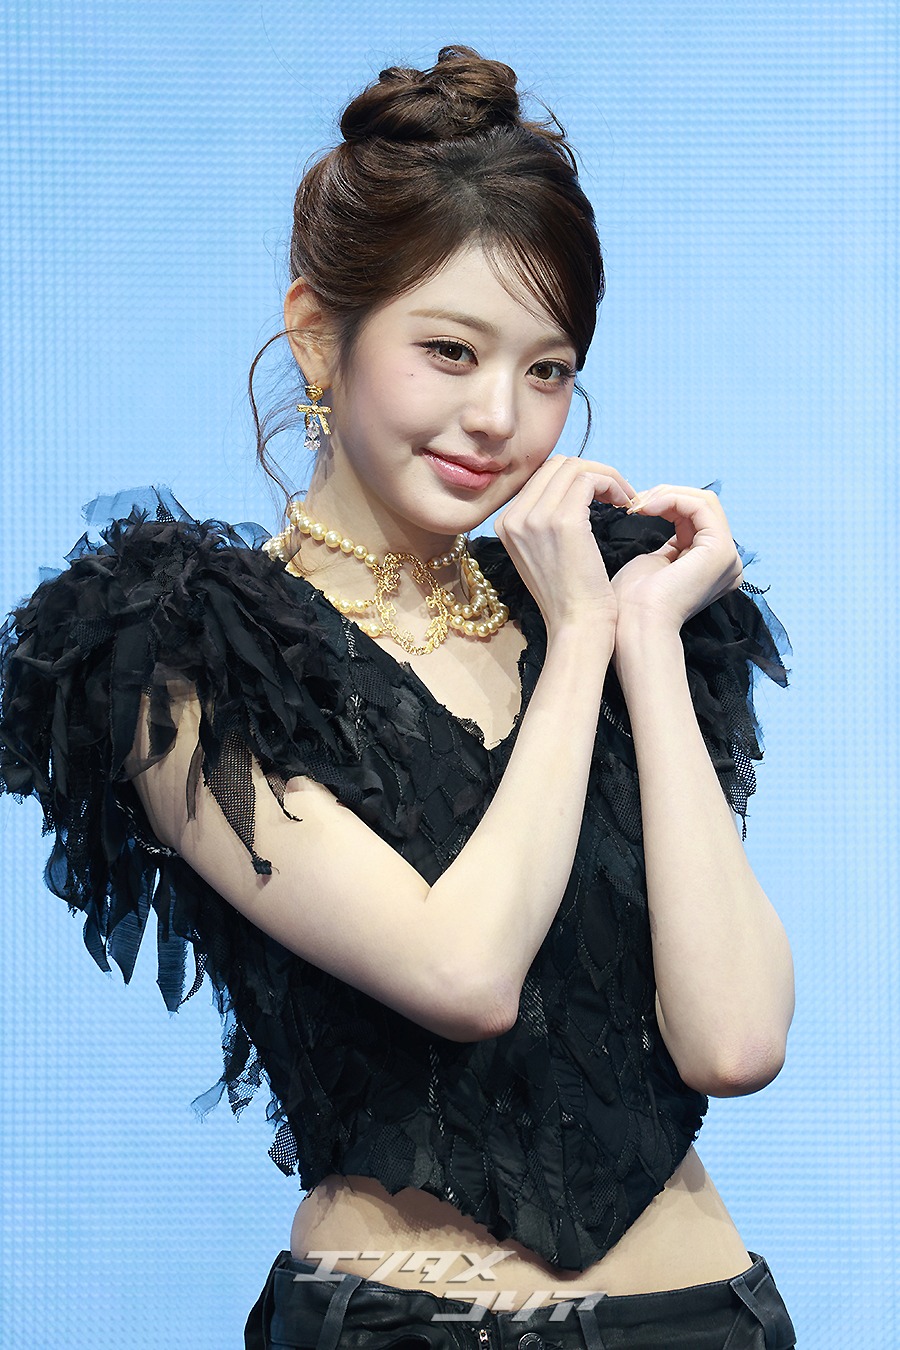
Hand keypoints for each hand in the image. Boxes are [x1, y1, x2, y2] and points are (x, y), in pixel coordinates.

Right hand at [495, 456, 635, 638]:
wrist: (577, 626)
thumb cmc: (569, 597)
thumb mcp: (542, 554)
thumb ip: (544, 522)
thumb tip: (570, 490)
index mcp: (505, 523)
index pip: (542, 477)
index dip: (575, 478)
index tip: (601, 496)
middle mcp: (514, 517)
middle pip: (556, 465)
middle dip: (591, 472)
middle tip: (617, 494)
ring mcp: (536, 517)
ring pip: (575, 467)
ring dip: (606, 476)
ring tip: (624, 499)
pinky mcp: (563, 521)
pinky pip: (590, 479)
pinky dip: (613, 484)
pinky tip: (626, 503)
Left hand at [611, 485, 743, 632]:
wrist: (636, 624)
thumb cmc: (635, 602)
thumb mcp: (656, 564)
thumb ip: (672, 546)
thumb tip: (672, 521)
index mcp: (712, 567)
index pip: (697, 519)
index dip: (667, 504)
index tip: (635, 507)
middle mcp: (727, 562)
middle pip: (704, 507)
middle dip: (667, 496)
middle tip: (636, 502)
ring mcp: (728, 557)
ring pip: (704, 502)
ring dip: (668, 495)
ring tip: (640, 504)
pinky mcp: (720, 550)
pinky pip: (701, 506)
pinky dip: (673, 499)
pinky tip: (649, 506)